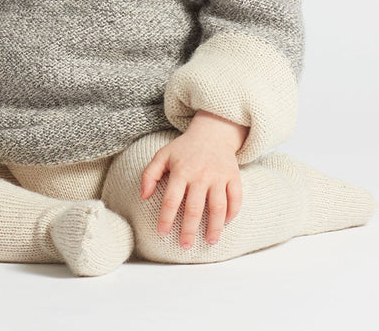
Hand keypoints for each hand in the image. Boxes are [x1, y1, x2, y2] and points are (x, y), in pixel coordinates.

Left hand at [140, 111, 246, 248]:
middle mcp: (200, 175)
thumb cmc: (184, 148)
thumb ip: (149, 175)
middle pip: (194, 208)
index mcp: (181, 171)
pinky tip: (226, 224)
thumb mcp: (163, 155)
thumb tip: (143, 197)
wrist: (212, 132)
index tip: (162, 233)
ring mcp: (218, 176)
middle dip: (189, 230)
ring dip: (215, 227)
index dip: (166, 218)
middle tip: (185, 246)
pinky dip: (233, 213)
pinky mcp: (233, 177)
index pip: (171, 199)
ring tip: (210, 241)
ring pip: (218, 207)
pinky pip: (236, 198)